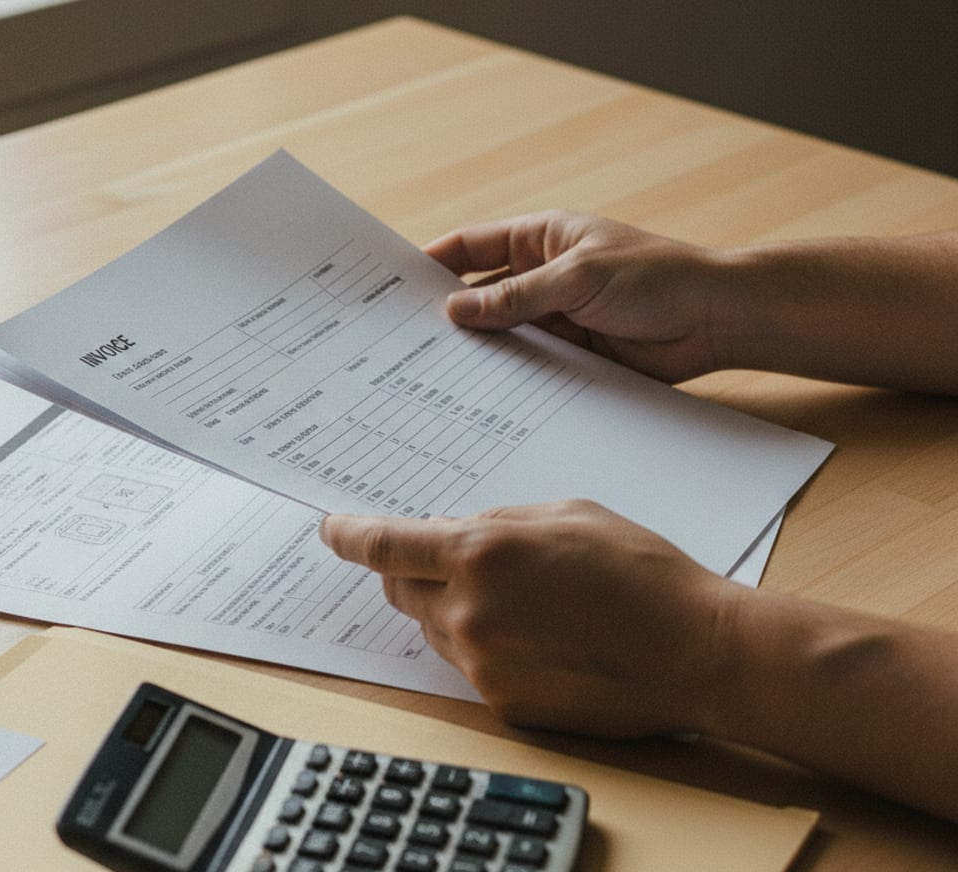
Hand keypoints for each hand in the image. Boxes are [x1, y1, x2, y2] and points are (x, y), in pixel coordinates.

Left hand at [319, 501, 741, 736]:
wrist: (695, 653)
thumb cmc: (641, 574)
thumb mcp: (568, 514)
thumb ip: (499, 523)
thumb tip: (456, 535)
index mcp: (481, 555)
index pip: (386, 546)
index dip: (349, 536)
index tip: (330, 531)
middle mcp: (468, 613)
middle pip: (400, 590)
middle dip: (411, 571)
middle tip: (448, 561)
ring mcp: (482, 664)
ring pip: (434, 629)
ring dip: (452, 609)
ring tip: (523, 602)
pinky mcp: (501, 704)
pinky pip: (466, 666)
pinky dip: (483, 646)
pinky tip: (538, 638)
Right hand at [426, 211, 725, 382]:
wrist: (716, 319)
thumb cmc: (657, 277)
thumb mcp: (577, 278)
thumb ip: (515, 297)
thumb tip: (457, 310)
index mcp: (541, 238)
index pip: (472, 246)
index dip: (433, 263)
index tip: (394, 285)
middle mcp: (543, 276)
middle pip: (481, 294)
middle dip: (449, 314)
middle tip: (404, 340)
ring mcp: (557, 316)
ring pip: (503, 333)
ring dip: (480, 350)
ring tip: (434, 372)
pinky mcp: (573, 352)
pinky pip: (531, 364)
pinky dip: (510, 376)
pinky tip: (483, 393)